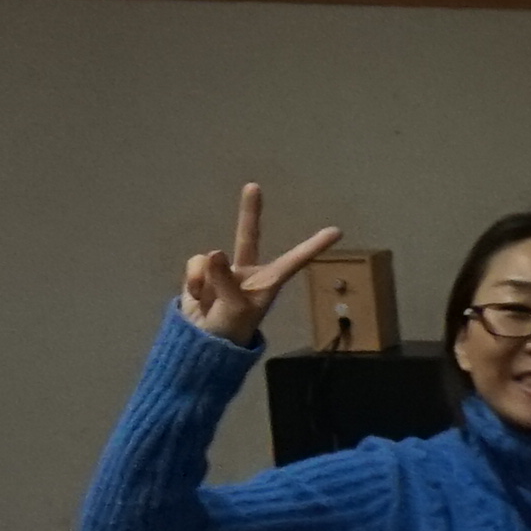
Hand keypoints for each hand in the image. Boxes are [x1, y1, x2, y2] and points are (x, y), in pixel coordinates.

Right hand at [179, 182, 347, 347]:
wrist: (202, 344)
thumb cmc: (231, 330)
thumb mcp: (235, 309)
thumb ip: (225, 281)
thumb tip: (213, 253)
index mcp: (268, 282)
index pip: (294, 261)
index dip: (314, 246)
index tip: (338, 231)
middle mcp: (248, 271)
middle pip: (248, 236)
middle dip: (249, 212)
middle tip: (253, 186)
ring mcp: (223, 270)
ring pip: (209, 260)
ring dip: (205, 283)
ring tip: (211, 304)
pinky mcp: (201, 273)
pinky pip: (194, 267)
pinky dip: (192, 283)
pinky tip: (198, 300)